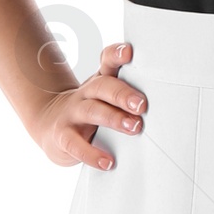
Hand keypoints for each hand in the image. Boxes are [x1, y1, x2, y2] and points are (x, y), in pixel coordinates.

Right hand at [30, 40, 146, 169]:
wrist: (49, 124)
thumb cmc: (88, 111)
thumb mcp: (104, 99)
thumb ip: (127, 98)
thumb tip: (163, 107)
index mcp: (99, 82)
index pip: (107, 62)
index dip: (116, 55)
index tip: (129, 52)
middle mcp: (85, 94)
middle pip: (102, 86)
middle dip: (123, 94)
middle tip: (142, 104)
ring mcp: (72, 114)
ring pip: (92, 111)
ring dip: (114, 118)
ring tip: (134, 127)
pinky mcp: (62, 136)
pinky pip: (76, 145)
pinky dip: (92, 154)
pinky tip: (107, 162)